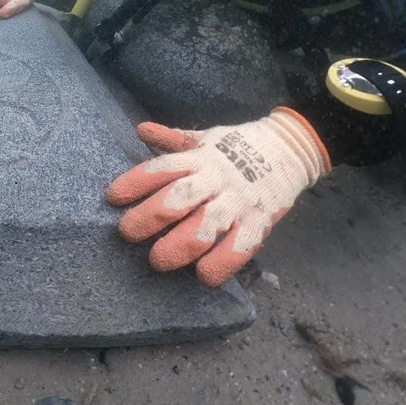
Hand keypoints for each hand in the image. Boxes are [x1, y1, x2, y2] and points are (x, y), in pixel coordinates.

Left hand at [107, 108, 330, 286]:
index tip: (113, 197)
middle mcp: (215, 179)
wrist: (292, 147)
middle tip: (127, 233)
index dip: (135, 182)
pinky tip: (203, 275)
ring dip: (179, 246)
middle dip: (149, 217)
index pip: (162, 168)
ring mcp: (238, 201)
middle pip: (178, 198)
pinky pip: (241, 246)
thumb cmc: (238, 146)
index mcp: (199, 158)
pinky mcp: (260, 221)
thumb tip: (140, 129)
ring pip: (206, 225)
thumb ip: (172, 139)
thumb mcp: (204, 138)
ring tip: (157, 260)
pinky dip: (222, 263)